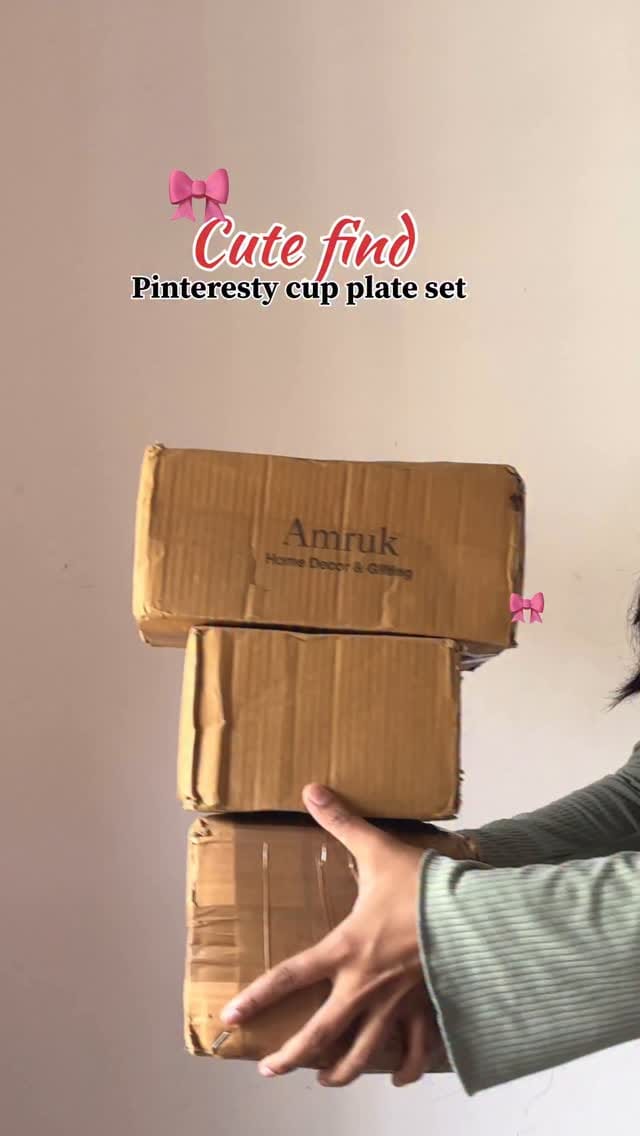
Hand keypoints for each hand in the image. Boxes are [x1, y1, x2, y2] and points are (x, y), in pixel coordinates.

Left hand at [220, 784, 446, 1084]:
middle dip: (291, 1057)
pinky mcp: (426, 1008)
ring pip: (362, 1053)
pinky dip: (406, 1069)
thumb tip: (311, 790)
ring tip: (324, 1080)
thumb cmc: (423, 884)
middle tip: (270, 1070)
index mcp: (345, 948)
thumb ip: (341, 822)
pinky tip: (396, 1077)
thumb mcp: (377, 850)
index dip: (256, 997)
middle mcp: (364, 985)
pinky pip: (416, 1051)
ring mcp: (396, 1003)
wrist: (475, 913)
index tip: (230, 1017)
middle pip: (320, 1034)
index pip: (289, 977)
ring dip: (340, 1072)